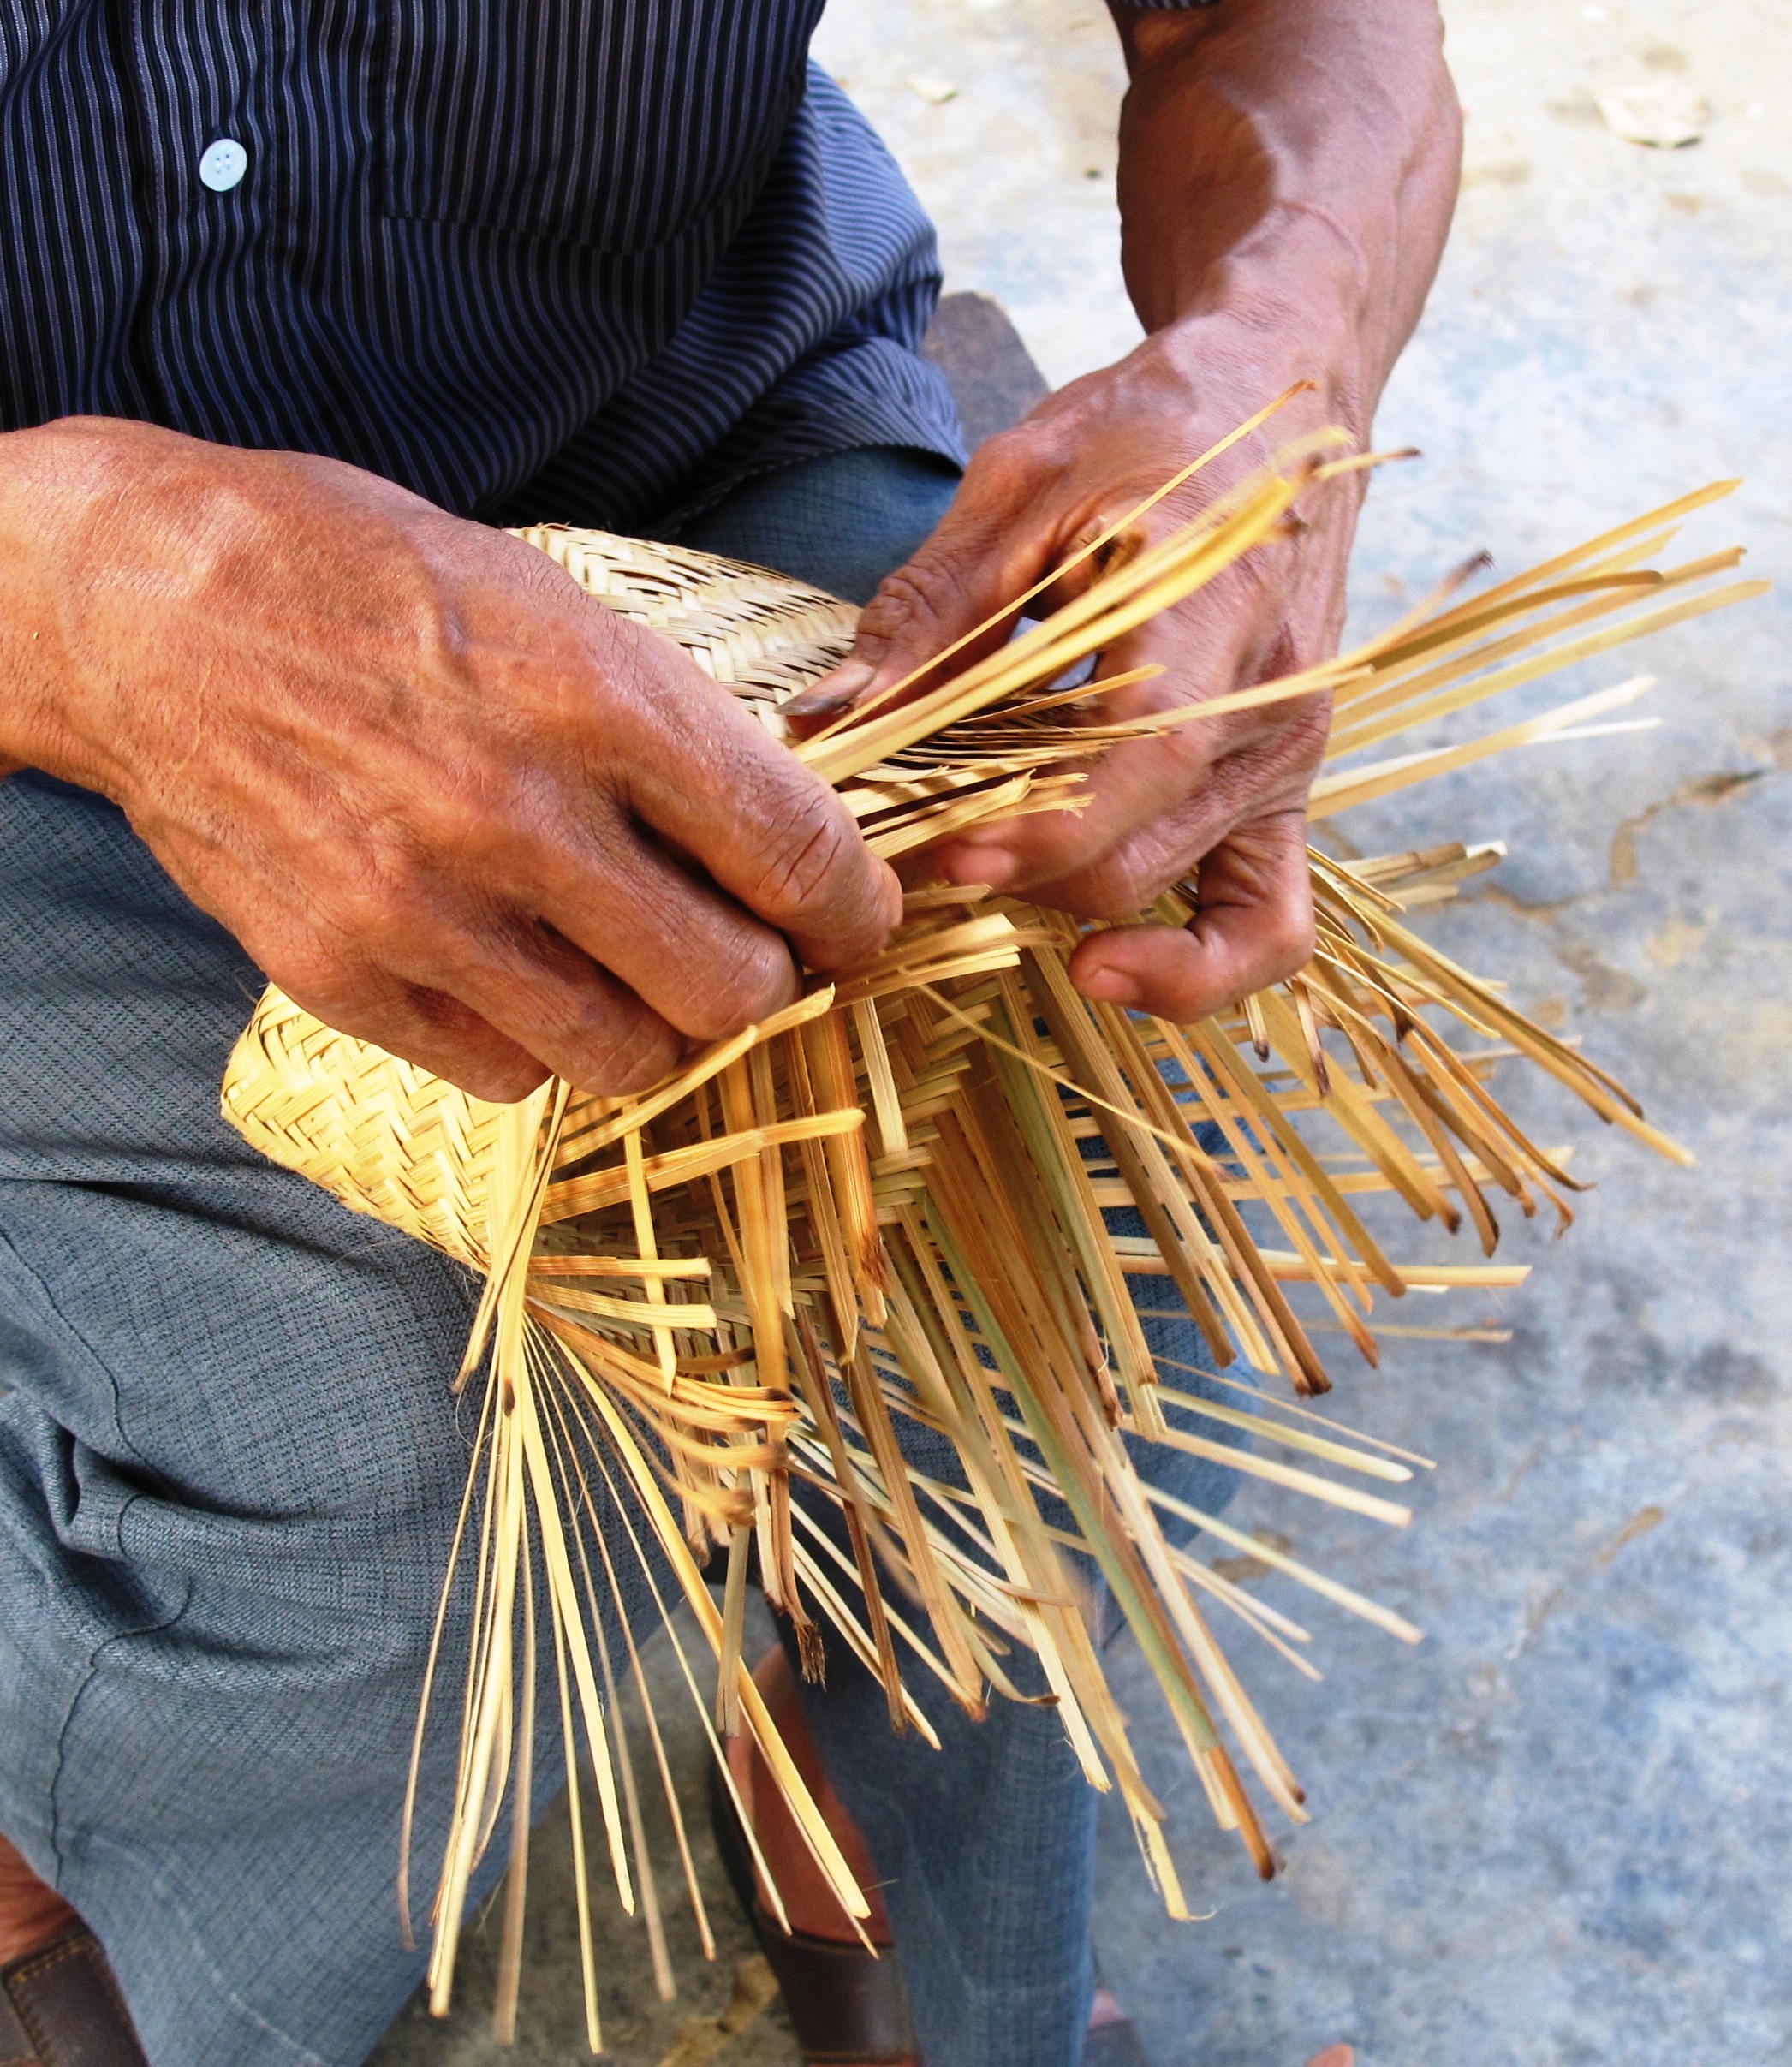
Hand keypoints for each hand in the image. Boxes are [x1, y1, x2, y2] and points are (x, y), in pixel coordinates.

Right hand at [0, 420, 899, 1099]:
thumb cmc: (363, 578)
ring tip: (636, 972)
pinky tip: (523, 975)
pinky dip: (540, 1040)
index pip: (794, 856)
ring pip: (625, 1056)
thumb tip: (784, 836)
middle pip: (728, 990)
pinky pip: (506, 1072)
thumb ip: (672, 728)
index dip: (857, 914)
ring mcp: (421, 910)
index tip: (857, 928)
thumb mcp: (552, 603)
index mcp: (595, 698)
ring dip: (658, 1027)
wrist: (143, 605)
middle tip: (751, 956)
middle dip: (766, 984)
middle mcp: (518, 818)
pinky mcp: (341, 975)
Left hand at [791, 327, 1362, 1020]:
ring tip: (969, 879)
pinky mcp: (1287, 791)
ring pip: (1181, 900)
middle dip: (1011, 871)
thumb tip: (828, 720)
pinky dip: (1195, 969)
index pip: (1149, 756)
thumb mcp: (1024, 483)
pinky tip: (1103, 969)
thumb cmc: (1153, 430)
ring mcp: (1292, 760)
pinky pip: (1268, 923)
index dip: (1045, 827)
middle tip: (903, 847)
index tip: (946, 855)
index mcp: (1218, 605)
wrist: (1288, 400)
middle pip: (1135, 854)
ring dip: (1065, 908)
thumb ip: (929, 610)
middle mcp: (1274, 705)